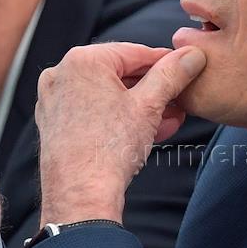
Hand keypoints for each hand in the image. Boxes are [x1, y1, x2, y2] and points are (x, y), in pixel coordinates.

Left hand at [34, 43, 205, 224]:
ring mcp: (55, 99)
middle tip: (180, 99)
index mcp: (83, 60)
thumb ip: (172, 75)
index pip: (136, 52)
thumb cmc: (109, 150)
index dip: (166, 61)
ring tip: (169, 119)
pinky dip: (118, 117)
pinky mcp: (54, 123)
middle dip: (154, 89)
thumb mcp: (149, 106)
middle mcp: (62, 74)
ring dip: (141, 106)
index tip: (187, 67)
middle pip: (120, 73)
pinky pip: (93, 111)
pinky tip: (145, 131)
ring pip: (108, 94)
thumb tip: (192, 55)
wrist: (80, 195)